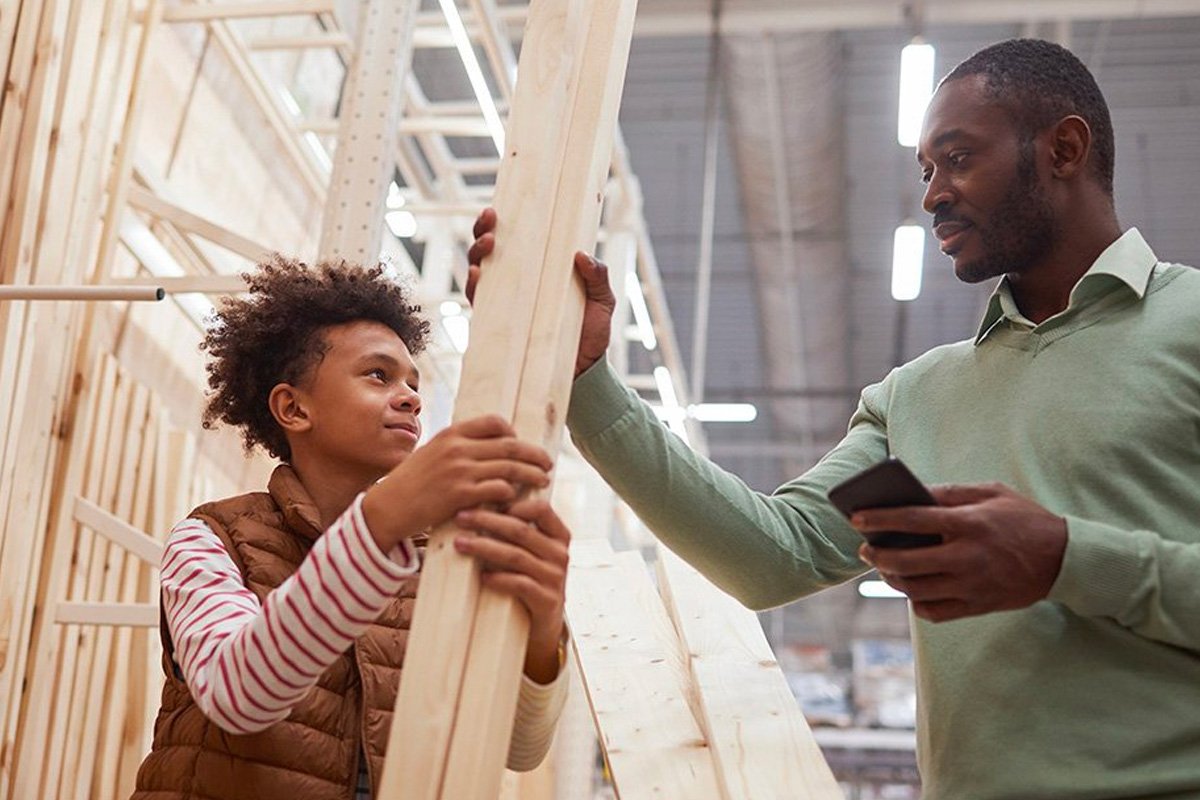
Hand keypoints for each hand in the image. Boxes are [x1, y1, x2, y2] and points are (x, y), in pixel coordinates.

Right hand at [361, 415, 552, 551]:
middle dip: (533, 454)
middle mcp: (457, 448)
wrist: (388, 506)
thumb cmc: (412, 482)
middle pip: (509, 445)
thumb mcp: (432, 453)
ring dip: (531, 475)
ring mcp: (459, 470)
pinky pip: (499, 490)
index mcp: (452, 433)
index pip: (494, 422)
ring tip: (543, 481)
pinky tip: (519, 500)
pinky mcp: (461, 495)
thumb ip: (457, 447)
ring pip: (510, 468)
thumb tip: (486, 447)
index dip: (513, 433)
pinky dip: (513, 495)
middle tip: (548, 463)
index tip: (521, 444)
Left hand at [453, 498, 569, 683]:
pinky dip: (499, 579)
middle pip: (521, 530)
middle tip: (461, 517)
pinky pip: (520, 585)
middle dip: (487, 520)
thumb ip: (517, 530)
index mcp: (559, 536)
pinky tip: (482, 577)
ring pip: (516, 556)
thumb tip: (478, 505)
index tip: (484, 501)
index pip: (541, 509)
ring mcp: (555, 578)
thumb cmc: (530, 580)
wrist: (543, 624)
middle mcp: (560, 554)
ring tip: (460, 544)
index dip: (513, 502)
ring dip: (485, 547)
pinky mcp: (547, 600)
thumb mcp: (531, 552)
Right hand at [468, 207, 616, 377]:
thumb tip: (581, 254)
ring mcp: (506, 306)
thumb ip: (597, 277)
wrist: (585, 373)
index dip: (500, 224)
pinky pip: (480, 305)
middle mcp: (517, 286)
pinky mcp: (500, 327)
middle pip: (489, 253)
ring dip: (477, 254)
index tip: (498, 209)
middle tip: (491, 221)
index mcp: (538, 272)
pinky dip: (474, 288)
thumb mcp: (602, 301)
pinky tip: (478, 275)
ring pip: (479, 273)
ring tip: (488, 244)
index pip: (515, 242)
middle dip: (483, 232)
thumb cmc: (592, 335)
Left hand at [851, 483, 1067, 622]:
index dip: (879, 518)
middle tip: (866, 549)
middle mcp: (967, 557)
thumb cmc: (1024, 519)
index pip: (913, 520)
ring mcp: (972, 585)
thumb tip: (913, 494)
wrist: (1065, 559)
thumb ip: (951, 493)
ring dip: (893, 579)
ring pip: (916, 590)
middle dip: (878, 555)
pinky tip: (911, 590)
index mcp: (969, 523)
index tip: (856, 518)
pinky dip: (917, 603)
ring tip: (884, 567)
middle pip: (907, 561)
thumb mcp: (992, 492)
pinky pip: (935, 612)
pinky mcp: (978, 606)